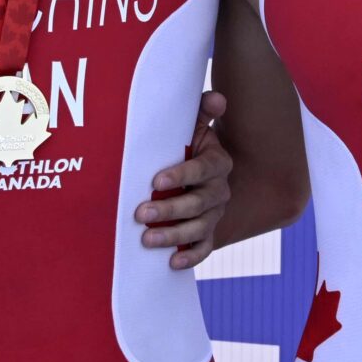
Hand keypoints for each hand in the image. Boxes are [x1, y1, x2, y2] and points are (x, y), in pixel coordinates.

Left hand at [137, 91, 233, 270]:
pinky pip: (204, 248)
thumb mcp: (192, 126)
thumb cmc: (185, 144)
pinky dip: (191, 257)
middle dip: (169, 209)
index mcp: (217, 162)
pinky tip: (172, 263)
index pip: (202, 169)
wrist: (192, 172)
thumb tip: (217, 98)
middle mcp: (219, 190)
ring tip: (147, 239)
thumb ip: (201, 112)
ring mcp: (214, 213)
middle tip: (141, 213)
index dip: (181, 174)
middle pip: (198, 203)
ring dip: (173, 235)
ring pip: (199, 228)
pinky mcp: (207, 232)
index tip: (156, 180)